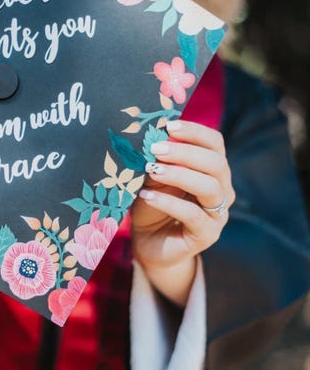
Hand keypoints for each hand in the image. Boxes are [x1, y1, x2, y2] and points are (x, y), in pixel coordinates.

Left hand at [131, 119, 233, 306]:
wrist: (150, 244)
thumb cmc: (153, 205)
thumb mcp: (152, 178)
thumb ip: (157, 160)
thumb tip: (149, 140)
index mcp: (213, 170)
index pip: (215, 143)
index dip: (195, 132)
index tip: (169, 125)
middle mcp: (222, 190)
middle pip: (217, 164)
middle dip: (186, 152)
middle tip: (156, 148)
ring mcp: (218, 214)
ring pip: (210, 188)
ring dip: (179, 174)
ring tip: (152, 169)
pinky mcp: (207, 235)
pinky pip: (193, 215)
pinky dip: (168, 202)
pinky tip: (146, 195)